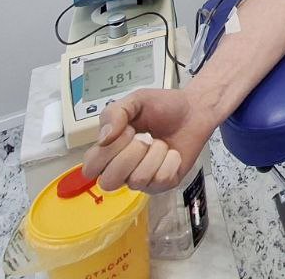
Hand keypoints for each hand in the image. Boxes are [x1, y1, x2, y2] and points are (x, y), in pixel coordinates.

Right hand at [81, 88, 213, 193]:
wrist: (194, 110)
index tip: (125, 131)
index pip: (90, 168)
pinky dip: (170, 160)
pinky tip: (173, 152)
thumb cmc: (162, 106)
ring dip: (154, 154)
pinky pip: (161, 179)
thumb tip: (103, 139)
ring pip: (138, 180)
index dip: (105, 152)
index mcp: (109, 151)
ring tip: (160, 142)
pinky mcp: (163, 184)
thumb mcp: (135, 100)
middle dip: (130, 155)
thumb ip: (114, 113)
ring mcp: (143, 179)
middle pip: (109, 182)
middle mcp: (123, 169)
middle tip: (144, 138)